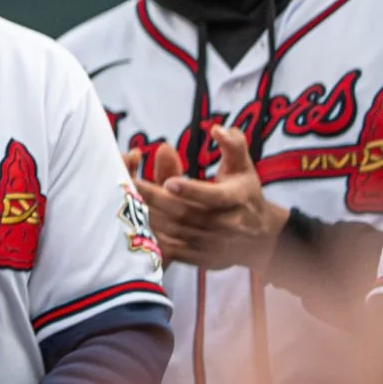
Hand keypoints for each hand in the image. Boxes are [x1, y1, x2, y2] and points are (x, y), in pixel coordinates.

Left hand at [131, 126, 288, 271]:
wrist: (261, 239)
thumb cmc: (245, 194)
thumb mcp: (244, 167)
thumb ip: (233, 145)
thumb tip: (217, 129)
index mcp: (238, 200)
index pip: (214, 198)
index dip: (192, 191)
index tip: (170, 182)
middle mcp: (227, 226)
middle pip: (186, 214)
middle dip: (155, 198)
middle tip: (130, 182)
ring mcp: (213, 246)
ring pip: (175, 232)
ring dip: (149, 215)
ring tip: (126, 197)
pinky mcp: (201, 259)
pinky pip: (172, 251)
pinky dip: (153, 237)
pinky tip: (134, 221)